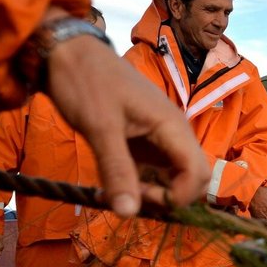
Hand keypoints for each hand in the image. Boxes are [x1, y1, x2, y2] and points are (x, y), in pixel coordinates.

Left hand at [43, 15, 209, 217]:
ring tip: (117, 191)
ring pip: (175, 176)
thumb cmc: (86, 83)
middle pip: (193, 177)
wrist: (68, 53)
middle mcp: (174, 133)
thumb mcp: (100, 128)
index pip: (198, 173)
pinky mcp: (145, 140)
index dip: (178, 197)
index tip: (141, 199)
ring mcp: (160, 137)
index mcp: (173, 126)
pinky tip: (113, 184)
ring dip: (153, 192)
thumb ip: (117, 171)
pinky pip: (155, 169)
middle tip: (129, 196)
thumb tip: (128, 213)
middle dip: (169, 197)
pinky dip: (140, 183)